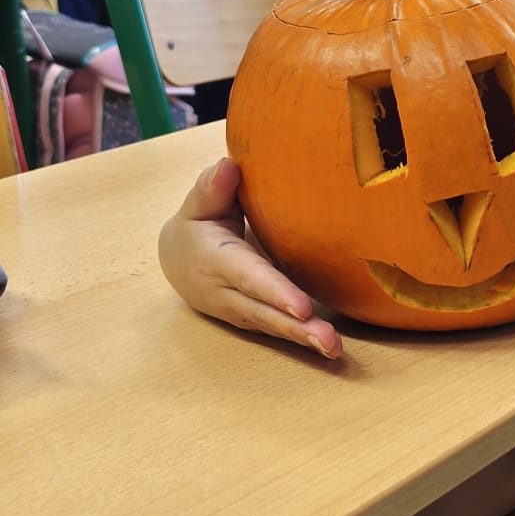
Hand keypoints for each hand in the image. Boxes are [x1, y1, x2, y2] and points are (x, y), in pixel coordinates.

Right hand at [158, 156, 342, 357]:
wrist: (179, 259)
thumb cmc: (198, 222)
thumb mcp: (199, 203)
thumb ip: (211, 187)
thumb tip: (228, 167)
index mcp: (215, 261)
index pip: (250, 277)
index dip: (275, 292)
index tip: (302, 306)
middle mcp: (227, 292)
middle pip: (265, 312)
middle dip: (297, 328)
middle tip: (330, 342)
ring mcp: (241, 310)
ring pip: (274, 327)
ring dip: (305, 340)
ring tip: (335, 349)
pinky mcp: (255, 319)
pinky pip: (280, 330)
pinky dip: (303, 340)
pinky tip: (330, 348)